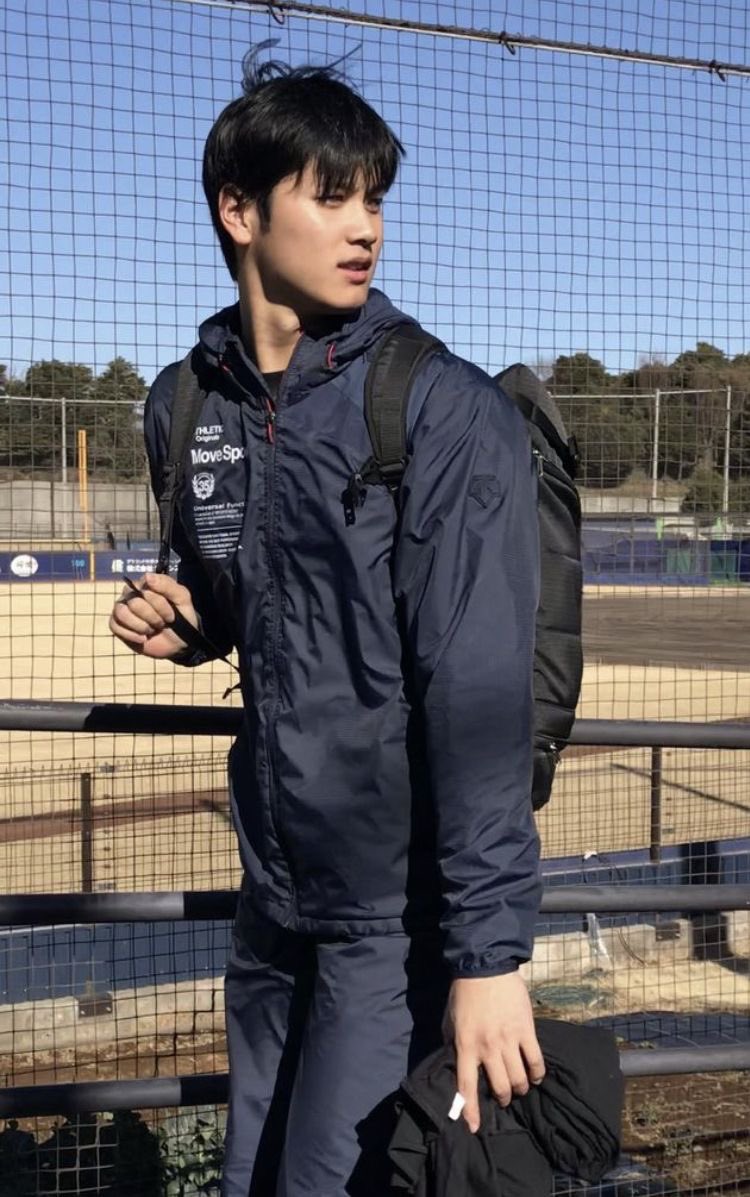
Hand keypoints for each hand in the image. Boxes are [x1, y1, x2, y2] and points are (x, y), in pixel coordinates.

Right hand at [108, 572, 198, 658]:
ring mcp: (122, 607)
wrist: (178, 644)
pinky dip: (132, 635)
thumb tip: (147, 576)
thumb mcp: (182, 599)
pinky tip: (144, 638)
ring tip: (152, 630)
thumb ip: (168, 585)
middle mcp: (131, 593)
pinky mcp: (116, 624)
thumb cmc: (181, 618)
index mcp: (146, 584)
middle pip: (134, 602)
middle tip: (162, 623)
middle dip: (153, 617)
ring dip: (141, 626)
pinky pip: (115, 626)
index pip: (146, 587)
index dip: (160, 604)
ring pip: (122, 613)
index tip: (172, 615)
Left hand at [444, 971, 544, 1132]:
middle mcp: (487, 1047)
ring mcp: (509, 1039)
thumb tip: (455, 1064)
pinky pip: (536, 1061)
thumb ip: (453, 1044)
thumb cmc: (464, 994)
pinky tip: (536, 1076)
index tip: (474, 1128)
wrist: (485, 967)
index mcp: (465, 1045)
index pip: (466, 1086)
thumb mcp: (450, 1021)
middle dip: (503, 1099)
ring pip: (519, 1078)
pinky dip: (537, 1073)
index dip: (470, 1110)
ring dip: (520, 1088)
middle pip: (500, 1087)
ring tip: (520, 1087)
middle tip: (504, 1097)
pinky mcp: (526, 1030)